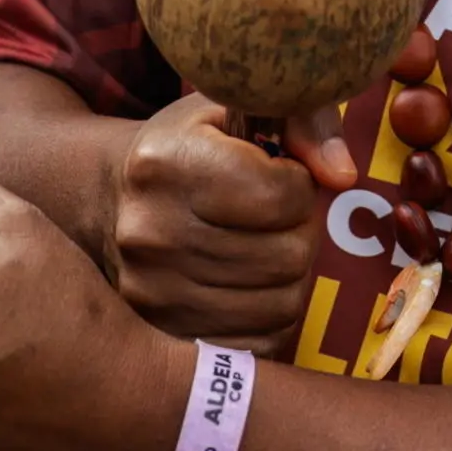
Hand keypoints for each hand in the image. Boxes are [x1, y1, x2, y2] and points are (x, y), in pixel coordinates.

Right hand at [106, 94, 355, 347]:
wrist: (108, 197)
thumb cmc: (190, 146)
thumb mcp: (238, 106)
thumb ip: (304, 120)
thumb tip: (343, 175)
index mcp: (166, 164)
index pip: (280, 195)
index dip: (299, 185)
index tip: (281, 176)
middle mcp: (150, 232)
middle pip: (287, 255)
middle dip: (300, 231)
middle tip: (278, 216)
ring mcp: (152, 291)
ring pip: (282, 303)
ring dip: (292, 275)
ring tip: (267, 245)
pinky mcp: (163, 334)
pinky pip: (260, 343)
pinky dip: (273, 316)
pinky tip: (254, 283)